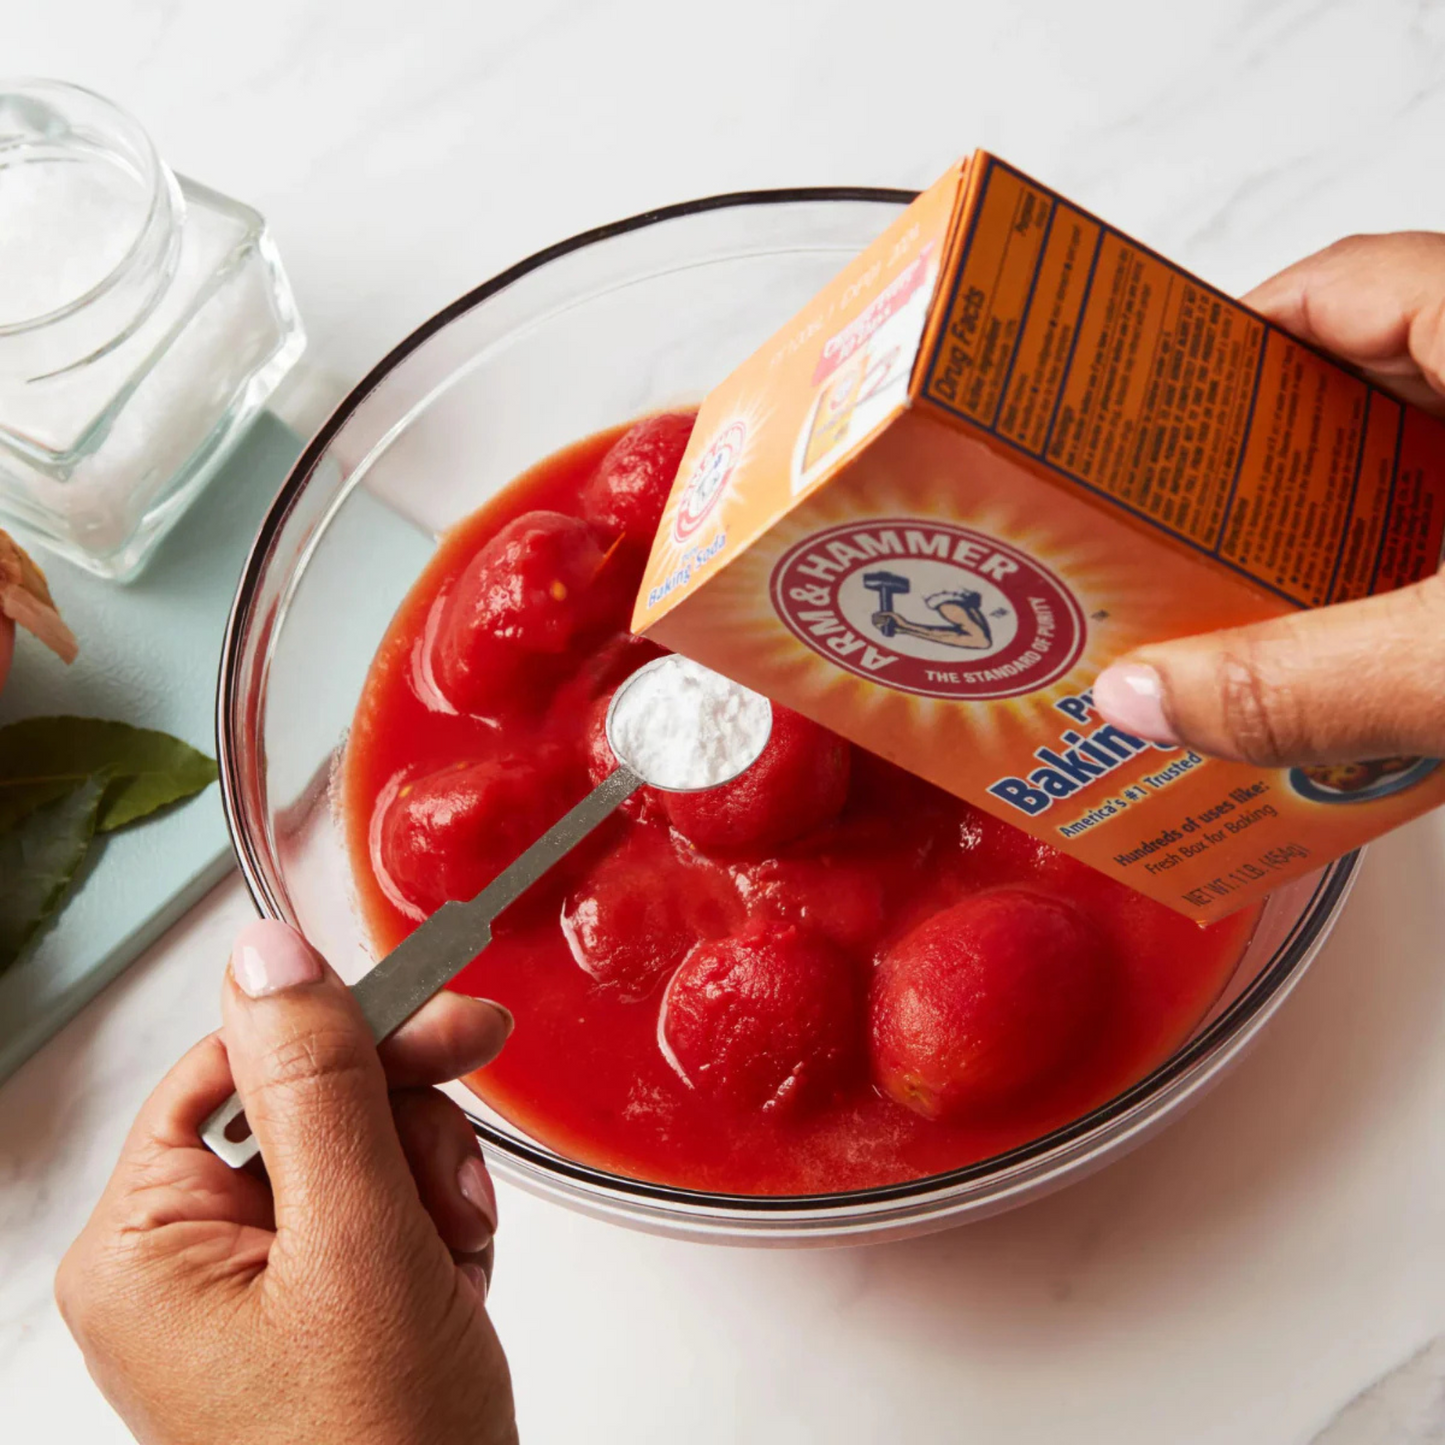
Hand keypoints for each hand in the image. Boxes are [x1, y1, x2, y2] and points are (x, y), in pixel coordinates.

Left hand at [56, 920, 518, 1444]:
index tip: (445, 1018)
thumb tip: (271, 953)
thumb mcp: (358, 1245)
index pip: (241, 1061)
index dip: (349, 1034)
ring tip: (454, 1254)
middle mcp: (183, 1261)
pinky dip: (431, 1227)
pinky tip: (452, 1280)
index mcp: (147, 1243)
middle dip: (400, 1129)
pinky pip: (379, 1208)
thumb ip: (319, 1085)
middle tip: (459, 1150)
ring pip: (359, 1149)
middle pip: (307, 1103)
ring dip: (428, 1182)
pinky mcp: (313, 1306)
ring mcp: (251, 1288)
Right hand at [1094, 233, 1444, 765]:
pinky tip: (1393, 641)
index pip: (1334, 284)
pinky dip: (1421, 565)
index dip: (1224, 347)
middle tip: (1193, 536)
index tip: (1148, 427)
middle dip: (1270, 464)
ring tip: (1279, 603)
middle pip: (1373, 369)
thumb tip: (1143, 696)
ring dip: (1351, 526)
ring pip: (1434, 450)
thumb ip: (1306, 683)